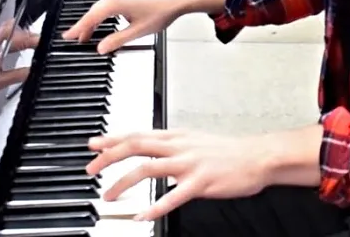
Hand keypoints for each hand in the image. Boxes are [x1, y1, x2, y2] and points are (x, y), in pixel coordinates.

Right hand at [60, 0, 225, 53]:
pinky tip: (107, 23)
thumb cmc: (162, 10)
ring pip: (102, 7)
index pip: (90, 17)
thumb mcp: (137, 31)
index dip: (78, 29)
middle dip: (85, 26)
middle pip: (94, 12)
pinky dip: (104, 14)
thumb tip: (102, 48)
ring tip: (90, 34)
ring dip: (95, 20)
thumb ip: (117, 40)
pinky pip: (110, 3)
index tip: (68, 36)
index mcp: (115, 2)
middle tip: (77, 39)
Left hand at [86, 130, 272, 221]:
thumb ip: (171, 145)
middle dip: (109, 157)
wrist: (257, 157)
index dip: (112, 139)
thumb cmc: (228, 151)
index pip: (137, 133)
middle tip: (92, 169)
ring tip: (109, 195)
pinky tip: (141, 215)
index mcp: (176, 136)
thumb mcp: (195, 140)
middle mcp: (178, 146)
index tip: (94, 145)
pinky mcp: (200, 182)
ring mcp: (189, 164)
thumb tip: (151, 150)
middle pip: (135, 146)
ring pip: (147, 168)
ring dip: (123, 182)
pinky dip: (154, 206)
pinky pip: (172, 195)